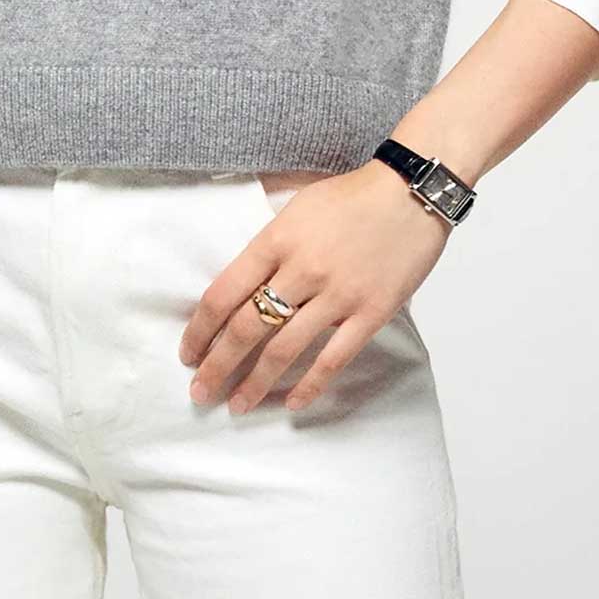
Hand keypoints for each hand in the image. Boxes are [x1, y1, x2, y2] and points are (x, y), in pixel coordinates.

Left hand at [177, 160, 450, 412]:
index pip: (223, 294)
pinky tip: (292, 402)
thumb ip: (268, 246)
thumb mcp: (295, 208)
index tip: (188, 353)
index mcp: (276, 240)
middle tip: (201, 392)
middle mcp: (301, 270)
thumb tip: (241, 286)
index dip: (200, 330)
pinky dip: (310, 386)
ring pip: (284, 350)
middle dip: (218, 366)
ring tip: (237, 406)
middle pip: (247, 327)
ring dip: (255, 383)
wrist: (410, 193)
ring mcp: (337, 295)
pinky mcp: (370, 313)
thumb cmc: (350, 197)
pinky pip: (334, 359)